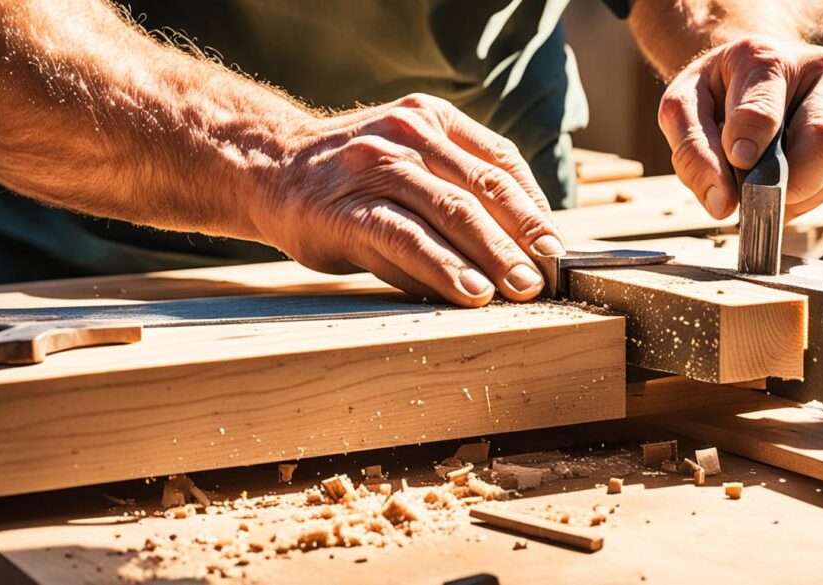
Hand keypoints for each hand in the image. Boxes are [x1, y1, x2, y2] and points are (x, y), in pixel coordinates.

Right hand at [253, 94, 565, 307]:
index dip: (534, 206)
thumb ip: (453, 186)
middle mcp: (408, 136)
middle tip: (551, 273)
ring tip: (523, 288)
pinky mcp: (349, 210)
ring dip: (495, 255)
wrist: (268, 167)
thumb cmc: (350, 177)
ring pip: (452, 213)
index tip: (555, 246)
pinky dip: (444, 267)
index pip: (500, 161)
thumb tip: (515, 246)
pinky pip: (407, 238)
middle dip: (525, 235)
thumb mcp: (406, 158)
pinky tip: (471, 291)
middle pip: (483, 189)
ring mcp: (377, 170)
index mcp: (431, 119)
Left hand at [658, 36, 822, 220]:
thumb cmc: (713, 90)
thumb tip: (722, 204)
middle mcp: (817, 71)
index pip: (763, 111)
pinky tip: (787, 189)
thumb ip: (692, 152)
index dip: (750, 145)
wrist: (746, 71)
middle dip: (787, 183)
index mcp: (766, 59)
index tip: (738, 163)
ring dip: (802, 194)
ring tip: (767, 194)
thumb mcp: (682, 109)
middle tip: (753, 198)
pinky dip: (816, 193)